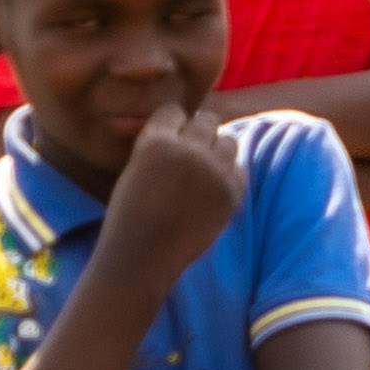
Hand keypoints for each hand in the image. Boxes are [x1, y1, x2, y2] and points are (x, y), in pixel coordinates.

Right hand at [93, 89, 247, 278]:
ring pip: (228, 141)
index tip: (170, 141)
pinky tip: (211, 192)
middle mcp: (186, 151)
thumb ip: (162, 145)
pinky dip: (228, 177)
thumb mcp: (135, 168)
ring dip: (218, 151)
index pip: (175, 111)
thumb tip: (192, 125)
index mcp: (155, 141)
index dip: (173, 125)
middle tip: (191, 155)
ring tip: (203, 172)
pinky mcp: (230, 194)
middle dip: (199, 133)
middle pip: (206, 120)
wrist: (141, 258)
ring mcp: (212, 172)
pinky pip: (238, 170)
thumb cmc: (130, 215)